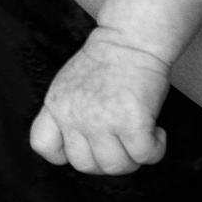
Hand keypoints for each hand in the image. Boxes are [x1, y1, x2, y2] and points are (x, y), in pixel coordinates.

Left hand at [29, 27, 168, 176]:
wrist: (133, 35)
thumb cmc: (109, 57)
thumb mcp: (71, 82)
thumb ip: (70, 111)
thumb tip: (85, 146)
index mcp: (57, 104)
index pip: (43, 145)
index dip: (64, 153)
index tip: (86, 144)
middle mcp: (75, 116)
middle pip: (85, 165)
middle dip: (107, 159)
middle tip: (122, 141)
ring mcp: (102, 120)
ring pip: (115, 166)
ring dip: (132, 158)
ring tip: (140, 137)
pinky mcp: (132, 121)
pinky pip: (144, 156)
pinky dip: (155, 150)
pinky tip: (158, 133)